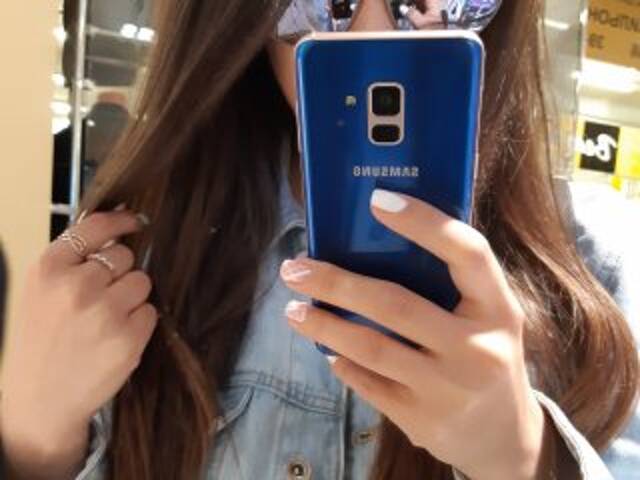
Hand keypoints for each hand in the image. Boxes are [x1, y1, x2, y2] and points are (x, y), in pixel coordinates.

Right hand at [1, 208, 156, 478]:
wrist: (40, 399)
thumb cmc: (42, 341)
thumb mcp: (41, 292)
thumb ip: (73, 261)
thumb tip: (117, 231)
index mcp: (49, 269)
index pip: (95, 227)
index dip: (120, 221)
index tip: (134, 221)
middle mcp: (77, 286)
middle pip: (125, 256)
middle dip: (119, 273)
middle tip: (100, 298)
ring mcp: (105, 313)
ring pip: (142, 281)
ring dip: (132, 297)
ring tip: (107, 320)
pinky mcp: (129, 339)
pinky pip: (151, 311)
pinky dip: (139, 322)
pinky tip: (116, 337)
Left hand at [280, 189, 546, 479]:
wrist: (504, 436)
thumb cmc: (485, 357)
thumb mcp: (487, 317)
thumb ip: (449, 285)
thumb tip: (373, 244)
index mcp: (499, 309)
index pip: (467, 252)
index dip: (423, 223)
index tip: (377, 199)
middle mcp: (479, 349)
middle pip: (395, 305)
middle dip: (336, 283)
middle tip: (295, 268)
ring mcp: (450, 389)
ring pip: (372, 348)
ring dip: (324, 324)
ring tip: (293, 310)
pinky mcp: (423, 421)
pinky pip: (369, 384)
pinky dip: (342, 363)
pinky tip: (327, 350)